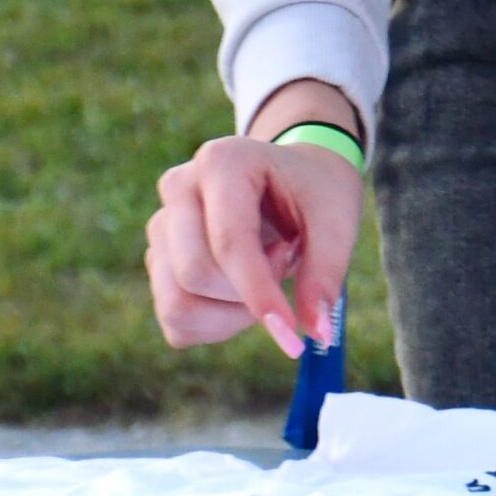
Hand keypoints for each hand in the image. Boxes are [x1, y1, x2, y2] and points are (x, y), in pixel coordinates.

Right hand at [147, 124, 362, 358]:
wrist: (296, 177)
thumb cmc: (316, 192)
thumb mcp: (336, 219)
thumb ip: (326, 271)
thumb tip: (317, 333)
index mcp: (223, 161)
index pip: (230, 241)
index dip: (258, 293)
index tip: (292, 333)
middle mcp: (179, 188)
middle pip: (196, 274)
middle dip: (248, 295)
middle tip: (286, 263)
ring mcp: (161, 226)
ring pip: (177, 305)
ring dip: (231, 315)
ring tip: (265, 275)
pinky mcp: (159, 261)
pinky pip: (176, 323)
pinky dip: (215, 325)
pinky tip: (243, 290)